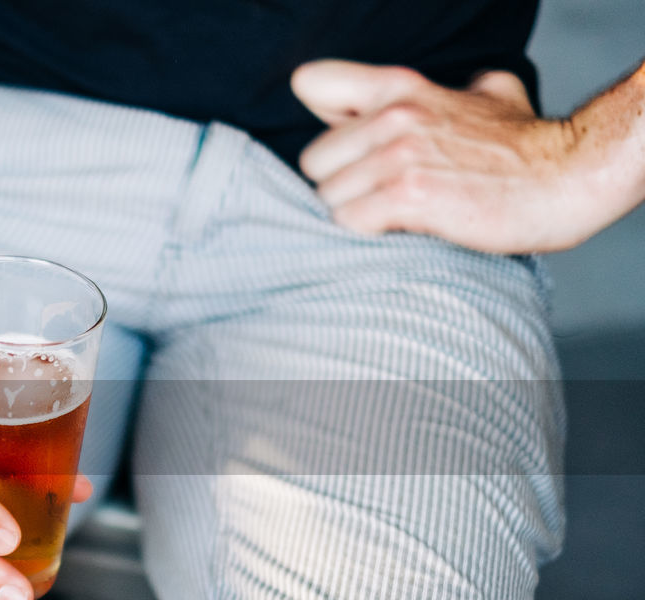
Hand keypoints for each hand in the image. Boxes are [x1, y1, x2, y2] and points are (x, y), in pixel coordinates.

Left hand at [292, 60, 602, 253]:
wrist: (568, 179)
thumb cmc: (526, 147)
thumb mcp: (489, 94)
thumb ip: (457, 90)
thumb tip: (466, 87)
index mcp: (401, 88)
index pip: (313, 83)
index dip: (323, 123)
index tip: (349, 149)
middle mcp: (394, 116)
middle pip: (314, 162)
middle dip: (341, 185)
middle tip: (379, 196)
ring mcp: (399, 156)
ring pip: (329, 199)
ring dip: (357, 214)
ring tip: (396, 216)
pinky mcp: (409, 197)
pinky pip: (350, 223)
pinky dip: (368, 234)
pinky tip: (402, 231)